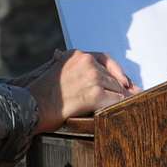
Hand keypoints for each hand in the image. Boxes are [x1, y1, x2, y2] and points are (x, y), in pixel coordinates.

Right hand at [26, 49, 140, 133]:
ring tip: (132, 105)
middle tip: (135, 96)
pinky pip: (115, 101)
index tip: (126, 81)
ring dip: (123, 99)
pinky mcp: (94, 94)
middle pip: (113, 76)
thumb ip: (65, 63)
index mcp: (77, 54)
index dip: (117, 71)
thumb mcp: (52, 68)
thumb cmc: (40, 91)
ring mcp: (92, 77)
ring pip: (117, 89)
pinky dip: (121, 107)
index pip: (105, 59)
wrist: (31, 105)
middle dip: (122, 88)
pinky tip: (124, 112)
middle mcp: (86, 62)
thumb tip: (60, 54)